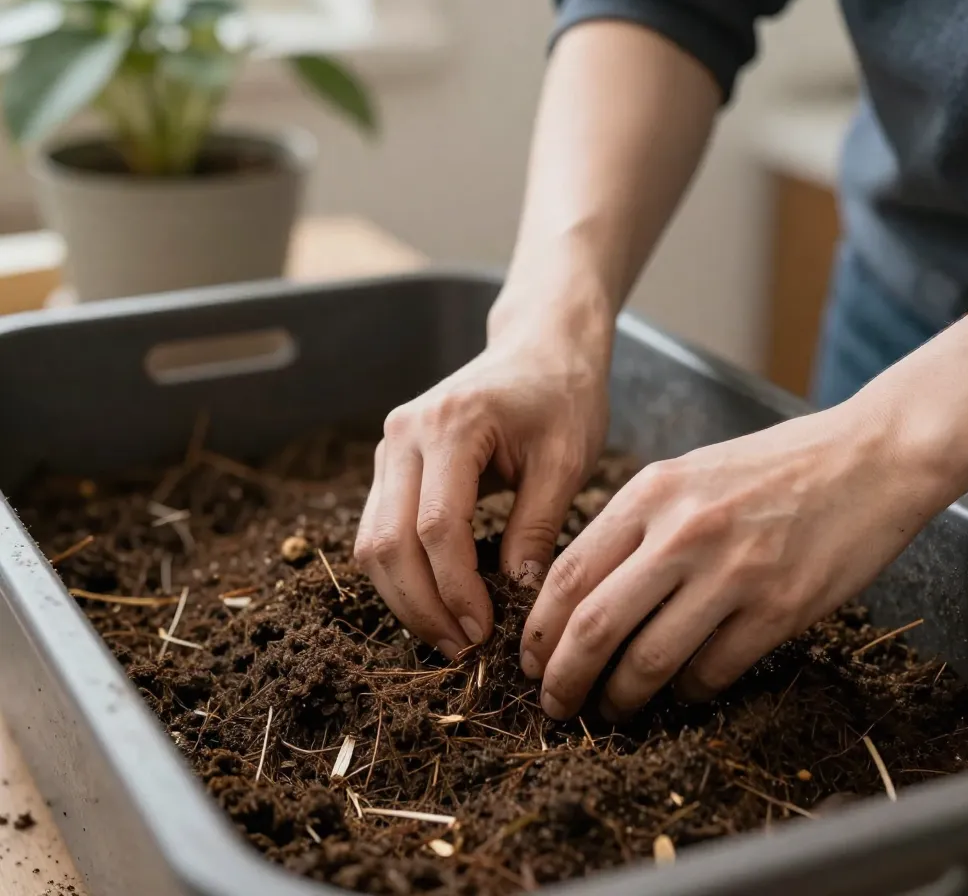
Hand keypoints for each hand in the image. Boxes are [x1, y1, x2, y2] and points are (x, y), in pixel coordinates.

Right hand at [354, 315, 609, 658]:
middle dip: (422, 607)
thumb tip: (518, 599)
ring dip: (405, 597)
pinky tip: (438, 600)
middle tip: (463, 651)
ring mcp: (390, 446)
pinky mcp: (391, 461)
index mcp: (451, 425)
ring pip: (371, 541)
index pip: (436, 527)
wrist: (539, 347)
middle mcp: (405, 433)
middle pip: (387, 541)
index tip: (486, 633)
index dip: (457, 590)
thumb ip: (538, 527)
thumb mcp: (566, 459)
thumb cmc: (562, 394)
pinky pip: (379, 528)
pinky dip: (401, 572)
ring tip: (451, 636)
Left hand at [519, 400, 949, 720]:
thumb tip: (584, 590)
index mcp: (650, 493)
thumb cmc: (772, 466)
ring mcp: (732, 572)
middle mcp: (681, 532)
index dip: (538, 630)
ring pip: (649, 660)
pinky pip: (712, 672)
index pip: (567, 574)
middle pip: (594, 625)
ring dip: (621, 698)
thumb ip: (635, 523)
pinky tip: (681, 692)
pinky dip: (687, 693)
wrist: (870, 456)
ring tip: (611, 709)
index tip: (530, 661)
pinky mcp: (779, 608)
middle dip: (563, 677)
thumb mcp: (687, 473)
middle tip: (554, 704)